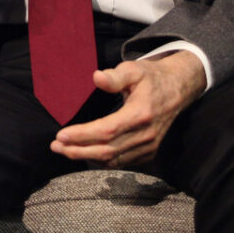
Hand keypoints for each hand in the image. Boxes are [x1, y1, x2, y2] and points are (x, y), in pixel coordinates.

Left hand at [50, 51, 205, 167]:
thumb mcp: (134, 69)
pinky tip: (85, 153)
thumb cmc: (151, 77)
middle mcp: (146, 135)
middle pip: (107, 151)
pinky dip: (101, 161)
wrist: (178, 89)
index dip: (82, 136)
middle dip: (78, 150)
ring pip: (113, 160)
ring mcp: (149, 146)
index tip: (61, 135)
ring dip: (86, 158)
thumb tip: (96, 77)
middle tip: (55, 146)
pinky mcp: (149, 152)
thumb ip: (115, 76)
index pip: (106, 131)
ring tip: (64, 150)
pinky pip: (122, 163)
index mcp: (140, 114)